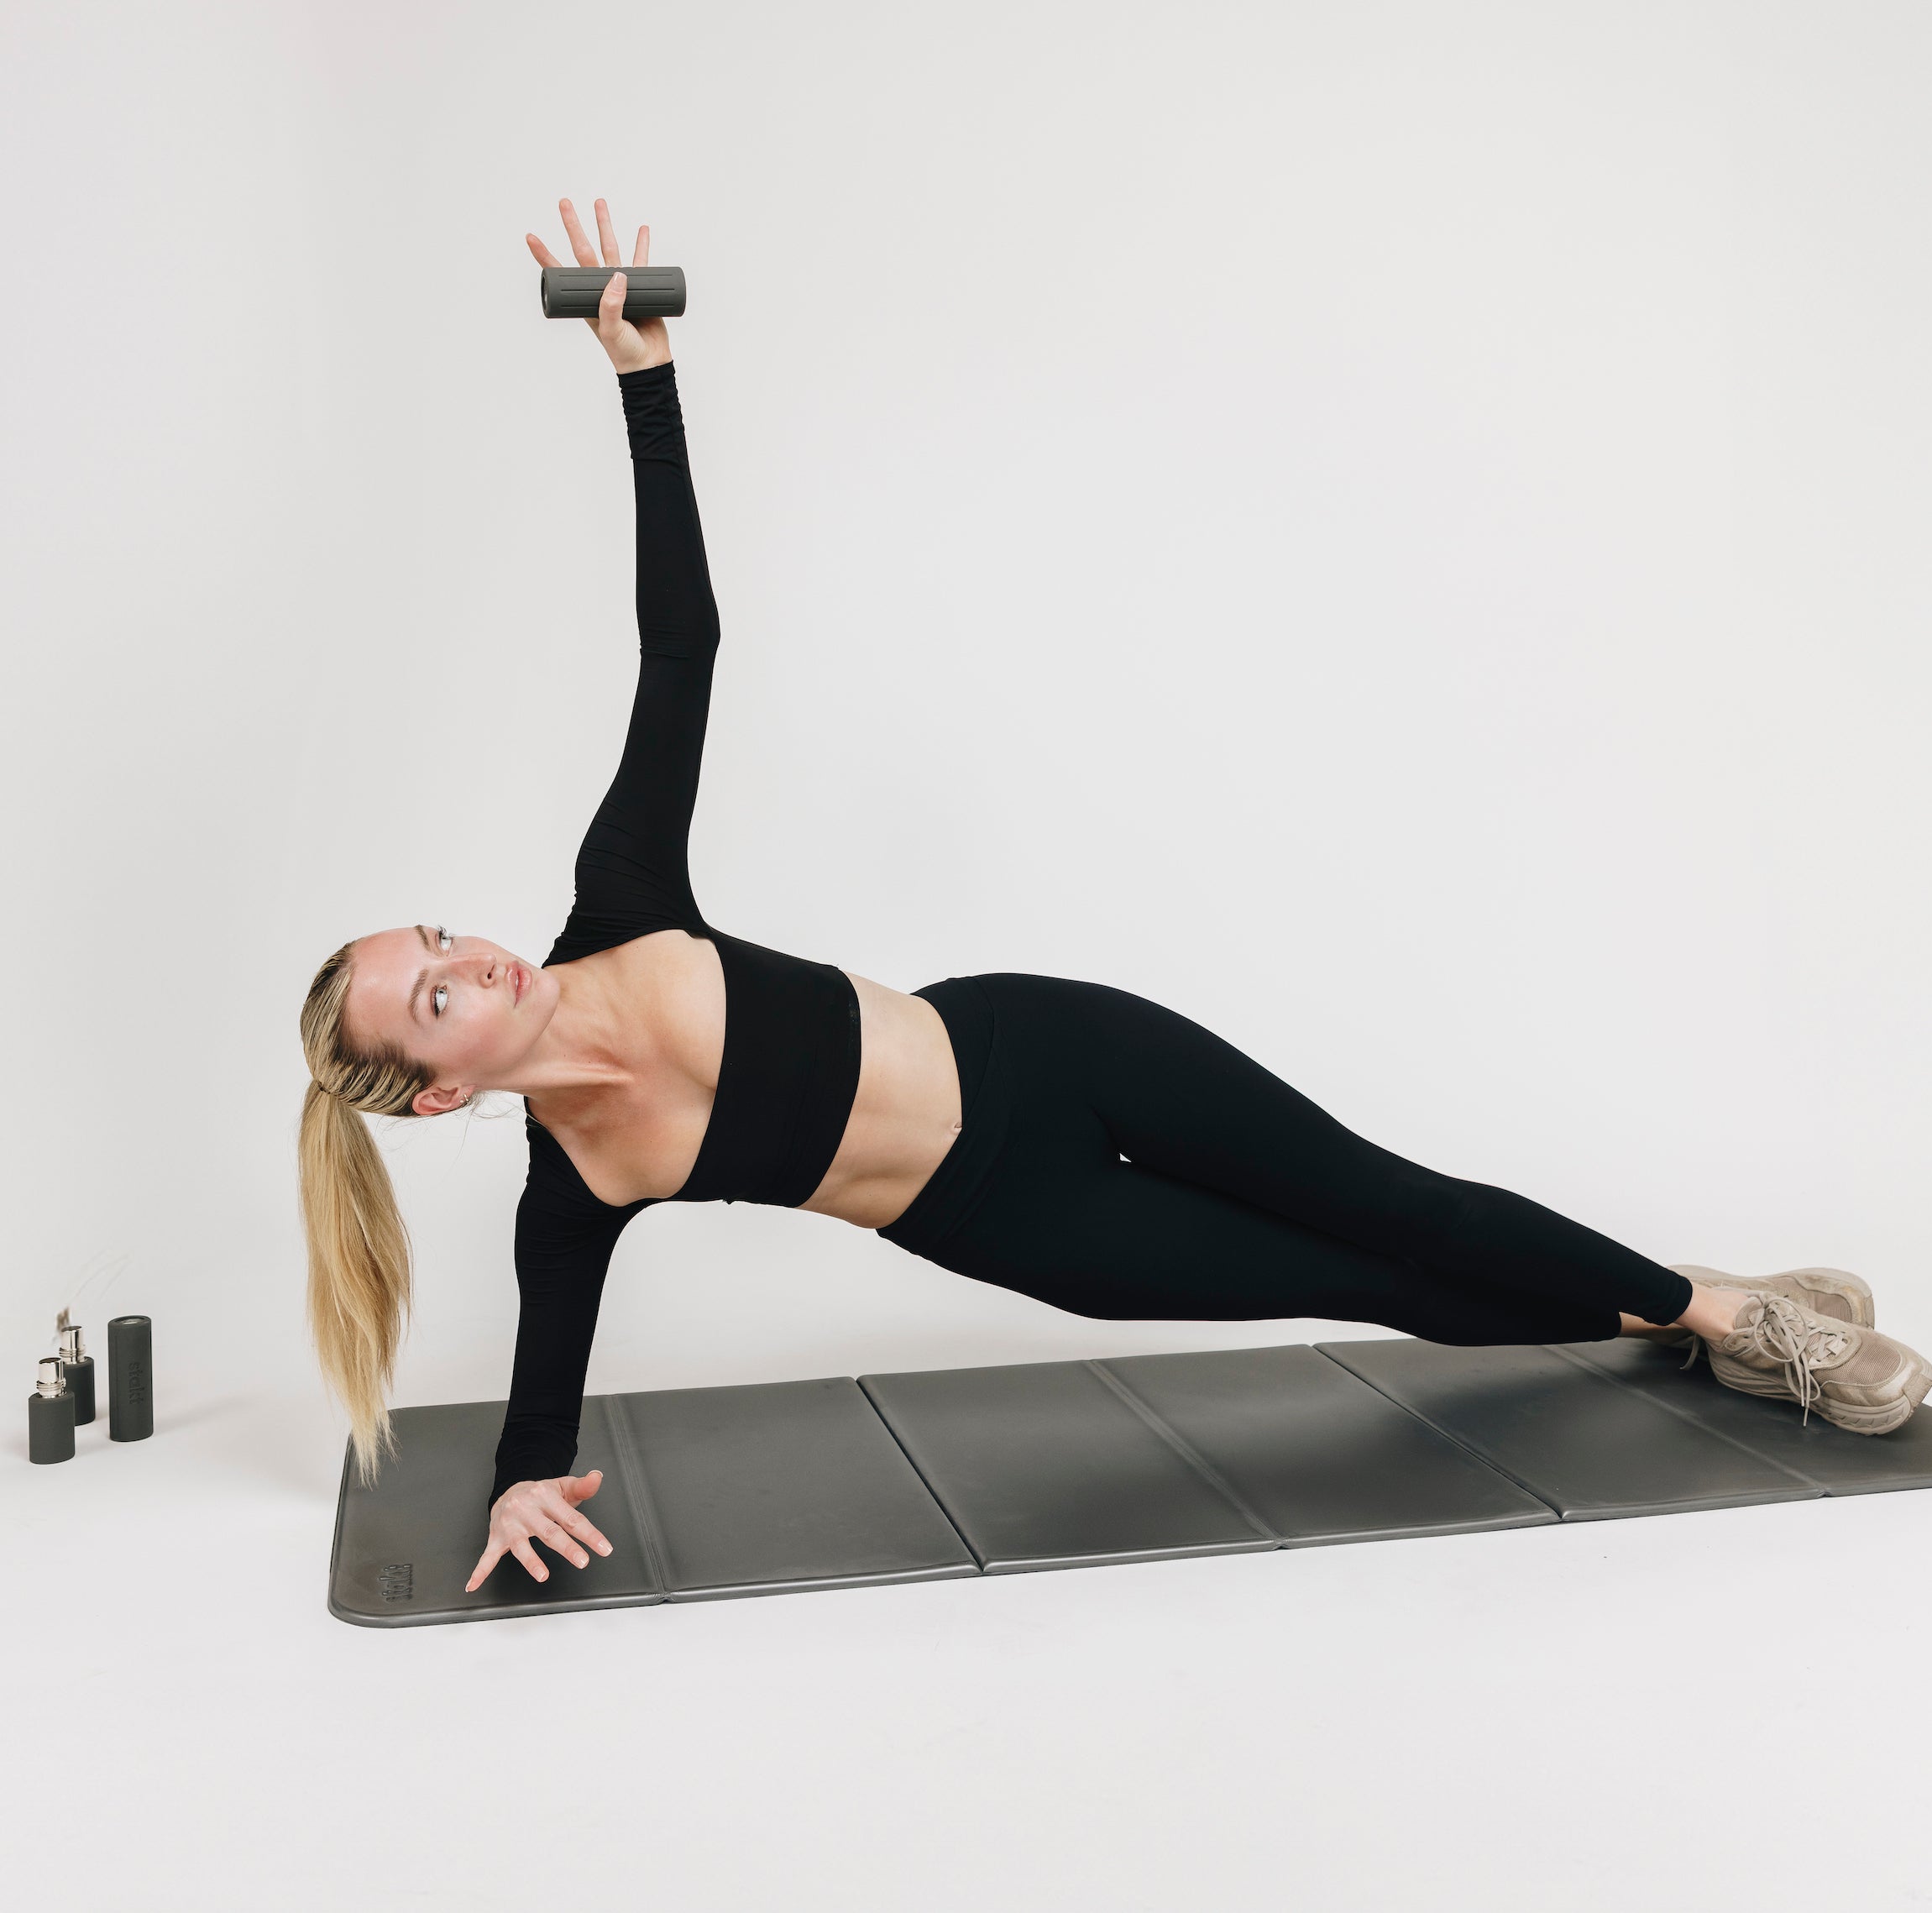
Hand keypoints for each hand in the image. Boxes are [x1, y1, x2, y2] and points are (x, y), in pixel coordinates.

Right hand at [466, 1469, 614, 1590]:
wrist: (510, 1490)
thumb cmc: (541, 1494)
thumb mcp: (564, 1486)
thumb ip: (583, 1487)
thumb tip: (598, 1477)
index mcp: (545, 1496)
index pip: (571, 1518)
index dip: (590, 1534)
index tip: (604, 1548)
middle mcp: (527, 1509)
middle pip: (549, 1531)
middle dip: (567, 1547)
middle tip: (582, 1560)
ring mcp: (510, 1525)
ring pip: (520, 1545)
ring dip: (531, 1561)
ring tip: (542, 1575)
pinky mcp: (495, 1537)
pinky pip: (487, 1556)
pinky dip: (480, 1571)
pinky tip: (474, 1584)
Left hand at [526, 198, 670, 374]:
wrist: (648, 363)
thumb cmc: (624, 352)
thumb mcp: (611, 331)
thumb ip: (611, 305)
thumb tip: (618, 275)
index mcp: (585, 299)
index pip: (560, 271)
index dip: (544, 254)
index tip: (530, 236)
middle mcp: (600, 287)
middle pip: (584, 249)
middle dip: (573, 225)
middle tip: (564, 202)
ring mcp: (620, 286)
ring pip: (610, 247)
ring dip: (605, 225)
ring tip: (599, 203)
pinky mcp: (642, 288)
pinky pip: (641, 261)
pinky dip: (642, 245)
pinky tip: (642, 230)